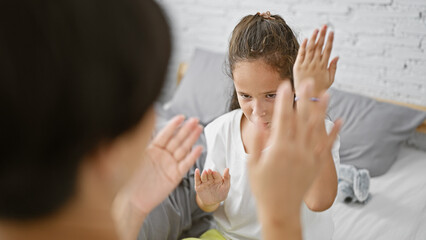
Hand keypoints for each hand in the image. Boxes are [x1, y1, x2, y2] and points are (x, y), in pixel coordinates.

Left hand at [121, 115, 202, 214]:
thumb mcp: (131, 159)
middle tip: (194, 120)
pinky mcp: (174, 176)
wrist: (132, 201)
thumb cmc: (128, 181)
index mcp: (151, 150)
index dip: (173, 125)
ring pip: (183, 149)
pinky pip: (185, 164)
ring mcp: (169, 165)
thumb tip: (139, 128)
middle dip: (186, 129)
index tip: (181, 117)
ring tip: (199, 129)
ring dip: (191, 139)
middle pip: (176, 139)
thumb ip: (138, 144)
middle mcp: (162, 156)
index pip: (164, 134)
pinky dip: (193, 156)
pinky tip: (199, 148)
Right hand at [194, 168, 230, 205]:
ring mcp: (204, 182)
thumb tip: (227, 168)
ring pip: (203, 177)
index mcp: (217, 178)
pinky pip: (197, 180)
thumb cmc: (221, 194)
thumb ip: (227, 178)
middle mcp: (210, 179)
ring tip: (205, 172)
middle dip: (209, 173)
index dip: (215, 173)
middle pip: (209, 175)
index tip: (214, 172)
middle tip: (209, 170)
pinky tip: (197, 171)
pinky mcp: (198, 185)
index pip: (216, 174)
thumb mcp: (226, 187)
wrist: (212, 203)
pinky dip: (197, 175)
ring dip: (204, 174)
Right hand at [247, 81, 340, 233]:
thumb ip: (257, 142)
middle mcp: (296, 150)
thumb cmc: (263, 187)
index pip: (282, 118)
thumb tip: (259, 122)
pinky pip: (328, 146)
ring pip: (317, 129)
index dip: (283, 100)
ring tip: (327, 93)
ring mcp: (308, 157)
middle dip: (304, 98)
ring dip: (322, 110)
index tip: (284, 85)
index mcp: (278, 149)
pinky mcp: (316, 164)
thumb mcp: (253, 164)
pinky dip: (334, 133)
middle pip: (301, 119)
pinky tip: (339, 120)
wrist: (280, 210)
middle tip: (308, 81)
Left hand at [293, 25, 337, 96]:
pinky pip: (301, 54)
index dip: (330, 40)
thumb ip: (333, 67)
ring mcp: (305, 65)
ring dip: (314, 38)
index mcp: (323, 66)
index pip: (327, 50)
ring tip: (317, 29)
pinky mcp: (297, 67)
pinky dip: (304, 46)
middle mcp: (314, 64)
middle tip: (325, 26)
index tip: (332, 32)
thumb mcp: (330, 79)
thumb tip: (337, 56)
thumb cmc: (320, 88)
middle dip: (323, 35)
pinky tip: (307, 39)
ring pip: (310, 49)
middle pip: (319, 47)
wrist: (306, 97)